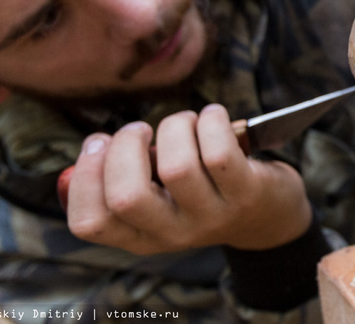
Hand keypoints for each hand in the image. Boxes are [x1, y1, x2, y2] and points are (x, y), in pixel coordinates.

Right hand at [65, 105, 311, 254]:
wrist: (269, 215)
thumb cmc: (204, 193)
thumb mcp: (162, 200)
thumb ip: (130, 179)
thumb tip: (97, 144)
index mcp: (142, 236)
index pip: (91, 222)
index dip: (84, 176)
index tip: (99, 143)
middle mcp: (174, 232)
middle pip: (127, 197)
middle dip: (125, 147)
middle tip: (141, 130)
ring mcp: (212, 216)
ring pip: (178, 168)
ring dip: (175, 127)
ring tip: (186, 122)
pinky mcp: (247, 193)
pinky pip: (220, 153)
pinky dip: (211, 121)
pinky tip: (213, 116)